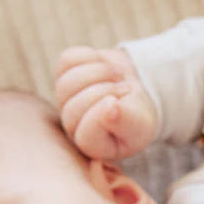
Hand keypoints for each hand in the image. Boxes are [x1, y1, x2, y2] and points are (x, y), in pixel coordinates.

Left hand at [54, 45, 157, 160]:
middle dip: (105, 91)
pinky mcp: (63, 75)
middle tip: (126, 89)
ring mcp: (65, 100)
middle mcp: (73, 126)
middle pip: (73, 108)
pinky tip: (105, 66)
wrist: (135, 93)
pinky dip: (91, 57)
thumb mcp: (140, 124)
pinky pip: (68, 60)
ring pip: (67, 83)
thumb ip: (128, 121)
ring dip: (99, 72)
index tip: (122, 104)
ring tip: (118, 75)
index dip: (103, 115)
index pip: (85, 135)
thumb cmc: (138, 116)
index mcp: (92, 145)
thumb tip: (112, 110)